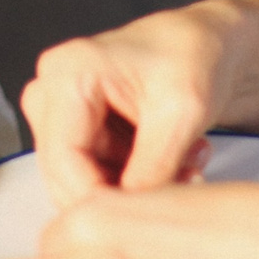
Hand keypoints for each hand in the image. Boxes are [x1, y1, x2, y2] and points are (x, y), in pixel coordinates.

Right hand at [19, 6, 236, 208]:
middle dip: (124, 192)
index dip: (102, 198)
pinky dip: (135, 179)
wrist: (207, 43)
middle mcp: (51, 91)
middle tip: (184, 180)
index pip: (64, 162)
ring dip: (136, 186)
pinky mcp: (75, 128)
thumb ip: (151, 167)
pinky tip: (173, 160)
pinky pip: (94, 175)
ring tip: (188, 163)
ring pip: (83, 181)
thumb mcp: (182, 112)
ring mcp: (59, 111)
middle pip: (67, 175)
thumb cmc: (195, 55)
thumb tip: (128, 215)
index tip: (148, 212)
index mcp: (67, 73)